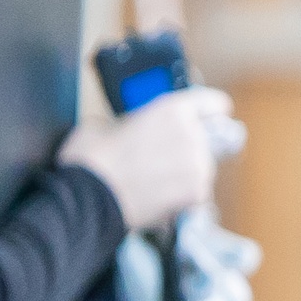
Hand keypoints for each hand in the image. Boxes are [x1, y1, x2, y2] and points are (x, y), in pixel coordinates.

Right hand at [59, 87, 233, 231]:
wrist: (88, 198)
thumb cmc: (91, 158)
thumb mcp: (105, 123)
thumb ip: (131, 122)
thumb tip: (133, 130)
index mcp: (173, 109)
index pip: (212, 102)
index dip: (212, 109)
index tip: (212, 114)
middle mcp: (194, 135)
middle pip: (205, 139)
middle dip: (186, 147)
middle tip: (159, 158)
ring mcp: (199, 165)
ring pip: (201, 166)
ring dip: (185, 172)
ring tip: (153, 181)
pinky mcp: (198, 193)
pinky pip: (197, 191)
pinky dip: (183, 195)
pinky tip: (157, 196)